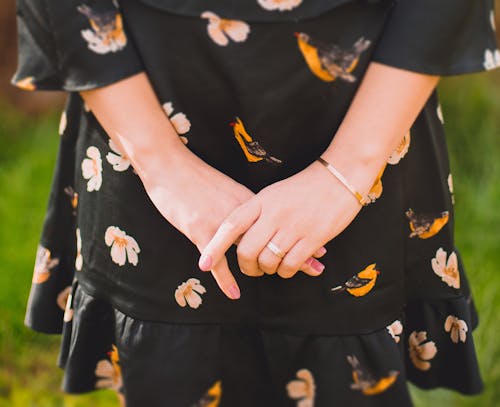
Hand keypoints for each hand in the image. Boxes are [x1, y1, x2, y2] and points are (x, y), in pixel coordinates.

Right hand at [143, 146, 326, 297]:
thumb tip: (264, 220)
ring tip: (287, 276)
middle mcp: (240, 213)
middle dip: (296, 252)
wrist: (170, 166)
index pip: (280, 223)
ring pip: (250, 249)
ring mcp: (221, 222)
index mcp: (247, 202)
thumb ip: (245, 206)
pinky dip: (226, 279)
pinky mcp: (201, 230)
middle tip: (317, 266)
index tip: (321, 247)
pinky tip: (235, 293)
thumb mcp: (227, 189)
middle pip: (272, 237)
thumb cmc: (196, 178)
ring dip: (269, 264)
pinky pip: (217, 261)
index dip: (300, 235)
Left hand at [199, 160, 362, 278]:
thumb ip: (257, 213)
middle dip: (246, 267)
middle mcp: (274, 214)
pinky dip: (286, 272)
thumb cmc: (304, 186)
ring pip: (268, 261)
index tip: (203, 263)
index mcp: (262, 200)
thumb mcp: (274, 193)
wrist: (339, 177)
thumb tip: (241, 237)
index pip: (231, 226)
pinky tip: (289, 267)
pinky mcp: (313, 239)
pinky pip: (291, 265)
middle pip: (247, 251)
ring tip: (271, 267)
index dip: (215, 246)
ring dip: (267, 270)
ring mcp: (294, 227)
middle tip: (251, 270)